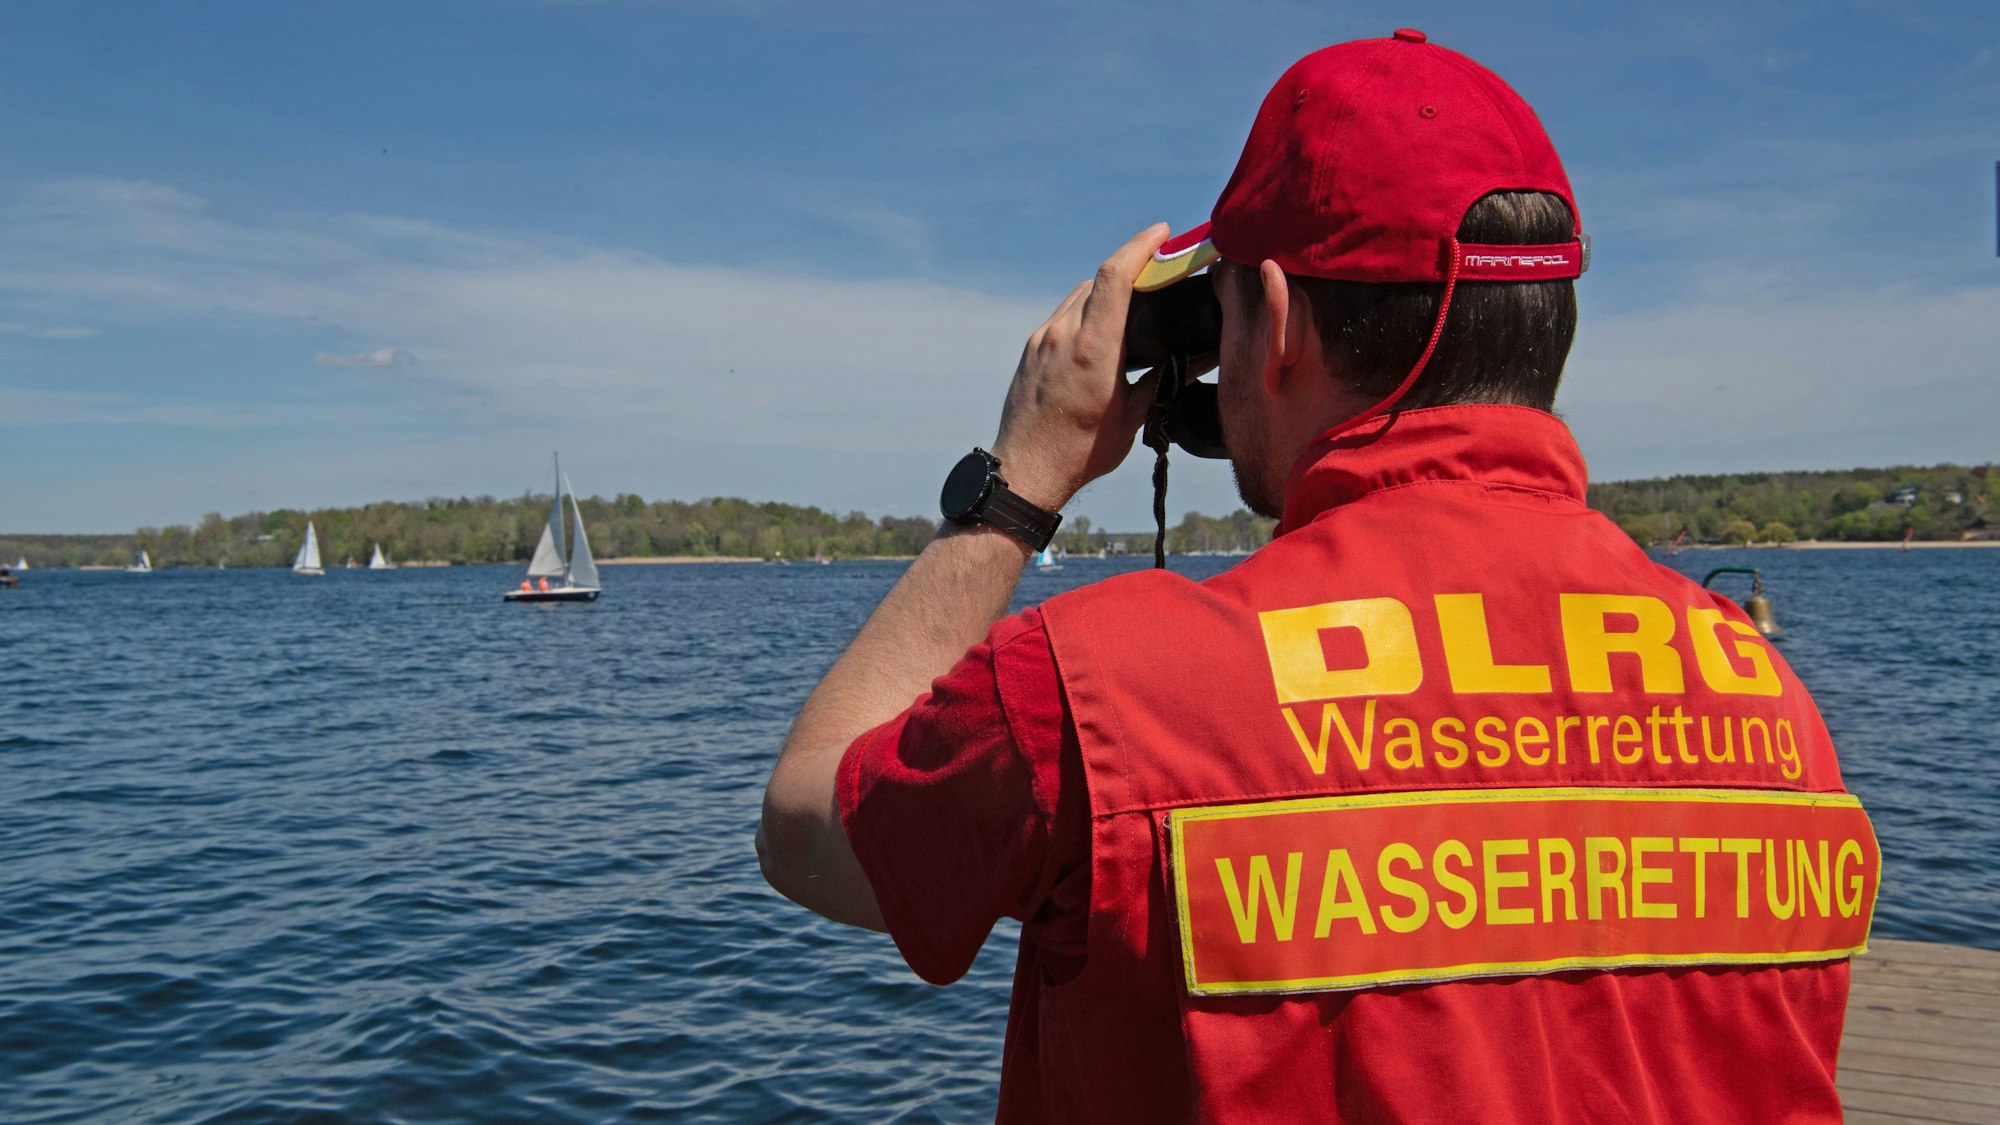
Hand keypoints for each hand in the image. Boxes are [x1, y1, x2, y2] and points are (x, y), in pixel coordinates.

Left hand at [989, 224, 1169, 509]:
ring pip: (1079, 295)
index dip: (1140, 246)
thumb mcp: (1132, 417)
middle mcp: (1062, 334)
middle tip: (1160, 267)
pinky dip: (1088, 309)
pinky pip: (1064, 314)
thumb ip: (1165, 378)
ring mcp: (1042, 339)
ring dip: (1107, 288)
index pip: (1114, 276)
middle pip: (1098, 279)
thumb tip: (1202, 356)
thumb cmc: (1081, 451)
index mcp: (1093, 348)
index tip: (1163, 232)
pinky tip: (1105, 328)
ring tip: (1136, 298)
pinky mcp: (1031, 350)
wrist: (1025, 471)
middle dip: (1131, 265)